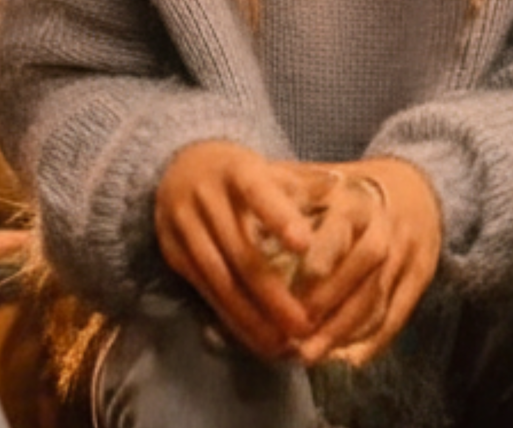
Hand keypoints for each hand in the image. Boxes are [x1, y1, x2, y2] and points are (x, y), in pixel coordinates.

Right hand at [153, 141, 318, 359]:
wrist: (179, 167)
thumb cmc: (240, 173)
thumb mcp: (268, 168)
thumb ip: (302, 183)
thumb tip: (341, 190)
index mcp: (236, 169)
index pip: (258, 191)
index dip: (279, 217)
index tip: (304, 245)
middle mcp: (206, 197)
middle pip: (240, 252)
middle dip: (273, 295)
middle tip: (304, 326)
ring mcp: (184, 226)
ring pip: (220, 280)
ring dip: (251, 317)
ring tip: (281, 344)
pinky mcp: (172, 252)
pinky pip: (204, 291)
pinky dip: (230, 318)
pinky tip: (254, 337)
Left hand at [289, 158, 441, 368]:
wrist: (413, 189)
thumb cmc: (346, 193)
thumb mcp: (316, 180)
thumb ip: (282, 195)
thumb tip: (240, 218)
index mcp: (354, 196)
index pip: (342, 224)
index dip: (322, 253)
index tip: (296, 280)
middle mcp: (384, 222)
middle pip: (366, 261)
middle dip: (331, 299)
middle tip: (297, 331)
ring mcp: (406, 250)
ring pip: (379, 292)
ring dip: (345, 327)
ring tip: (311, 354)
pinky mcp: (420, 275)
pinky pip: (398, 312)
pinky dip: (373, 340)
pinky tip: (347, 359)